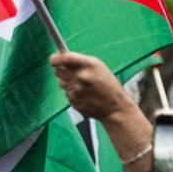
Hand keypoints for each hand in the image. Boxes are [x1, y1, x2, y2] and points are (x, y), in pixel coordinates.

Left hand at [52, 52, 151, 171]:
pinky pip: (67, 96)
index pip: (62, 59)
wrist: (119, 112)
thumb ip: (81, 65)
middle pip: (58, 71)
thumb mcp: (101, 71)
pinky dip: (72, 96)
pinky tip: (86, 99)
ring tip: (85, 89)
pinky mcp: (75, 103)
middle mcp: (82, 77)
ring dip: (68, 85)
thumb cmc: (112, 89)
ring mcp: (78, 92)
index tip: (53, 60)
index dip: (55, 59)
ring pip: (62, 84)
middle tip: (75, 76)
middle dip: (63, 73)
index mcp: (91, 65)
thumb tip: (58, 61)